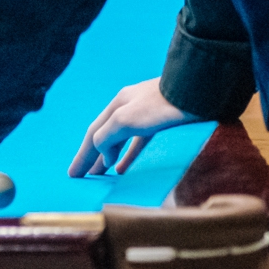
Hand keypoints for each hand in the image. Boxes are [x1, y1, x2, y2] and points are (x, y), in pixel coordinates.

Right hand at [69, 78, 200, 177]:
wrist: (195, 91)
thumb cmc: (161, 105)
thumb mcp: (126, 119)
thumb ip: (107, 135)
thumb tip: (101, 152)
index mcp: (118, 104)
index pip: (94, 133)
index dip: (83, 155)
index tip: (73, 174)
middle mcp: (129, 108)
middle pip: (105, 135)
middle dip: (92, 156)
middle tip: (83, 176)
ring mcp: (146, 115)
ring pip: (121, 140)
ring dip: (109, 157)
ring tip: (101, 174)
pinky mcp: (162, 122)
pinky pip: (138, 143)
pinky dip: (129, 155)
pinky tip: (126, 166)